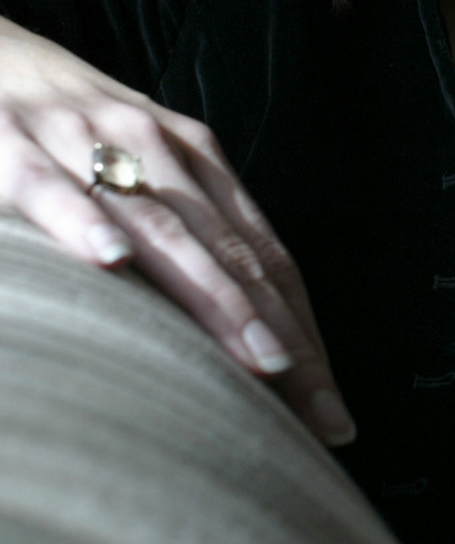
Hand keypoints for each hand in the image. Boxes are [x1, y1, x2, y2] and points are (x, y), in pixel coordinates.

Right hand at [0, 18, 353, 445]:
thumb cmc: (60, 131)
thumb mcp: (135, 172)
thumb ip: (185, 237)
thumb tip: (244, 337)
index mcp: (193, 158)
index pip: (267, 254)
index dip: (305, 329)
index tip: (333, 406)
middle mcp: (152, 145)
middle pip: (234, 252)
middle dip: (284, 336)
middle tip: (321, 412)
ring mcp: (82, 141)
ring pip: (162, 228)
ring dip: (217, 297)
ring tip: (259, 361)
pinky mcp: (8, 143)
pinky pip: (50, 190)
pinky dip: (82, 222)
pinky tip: (111, 262)